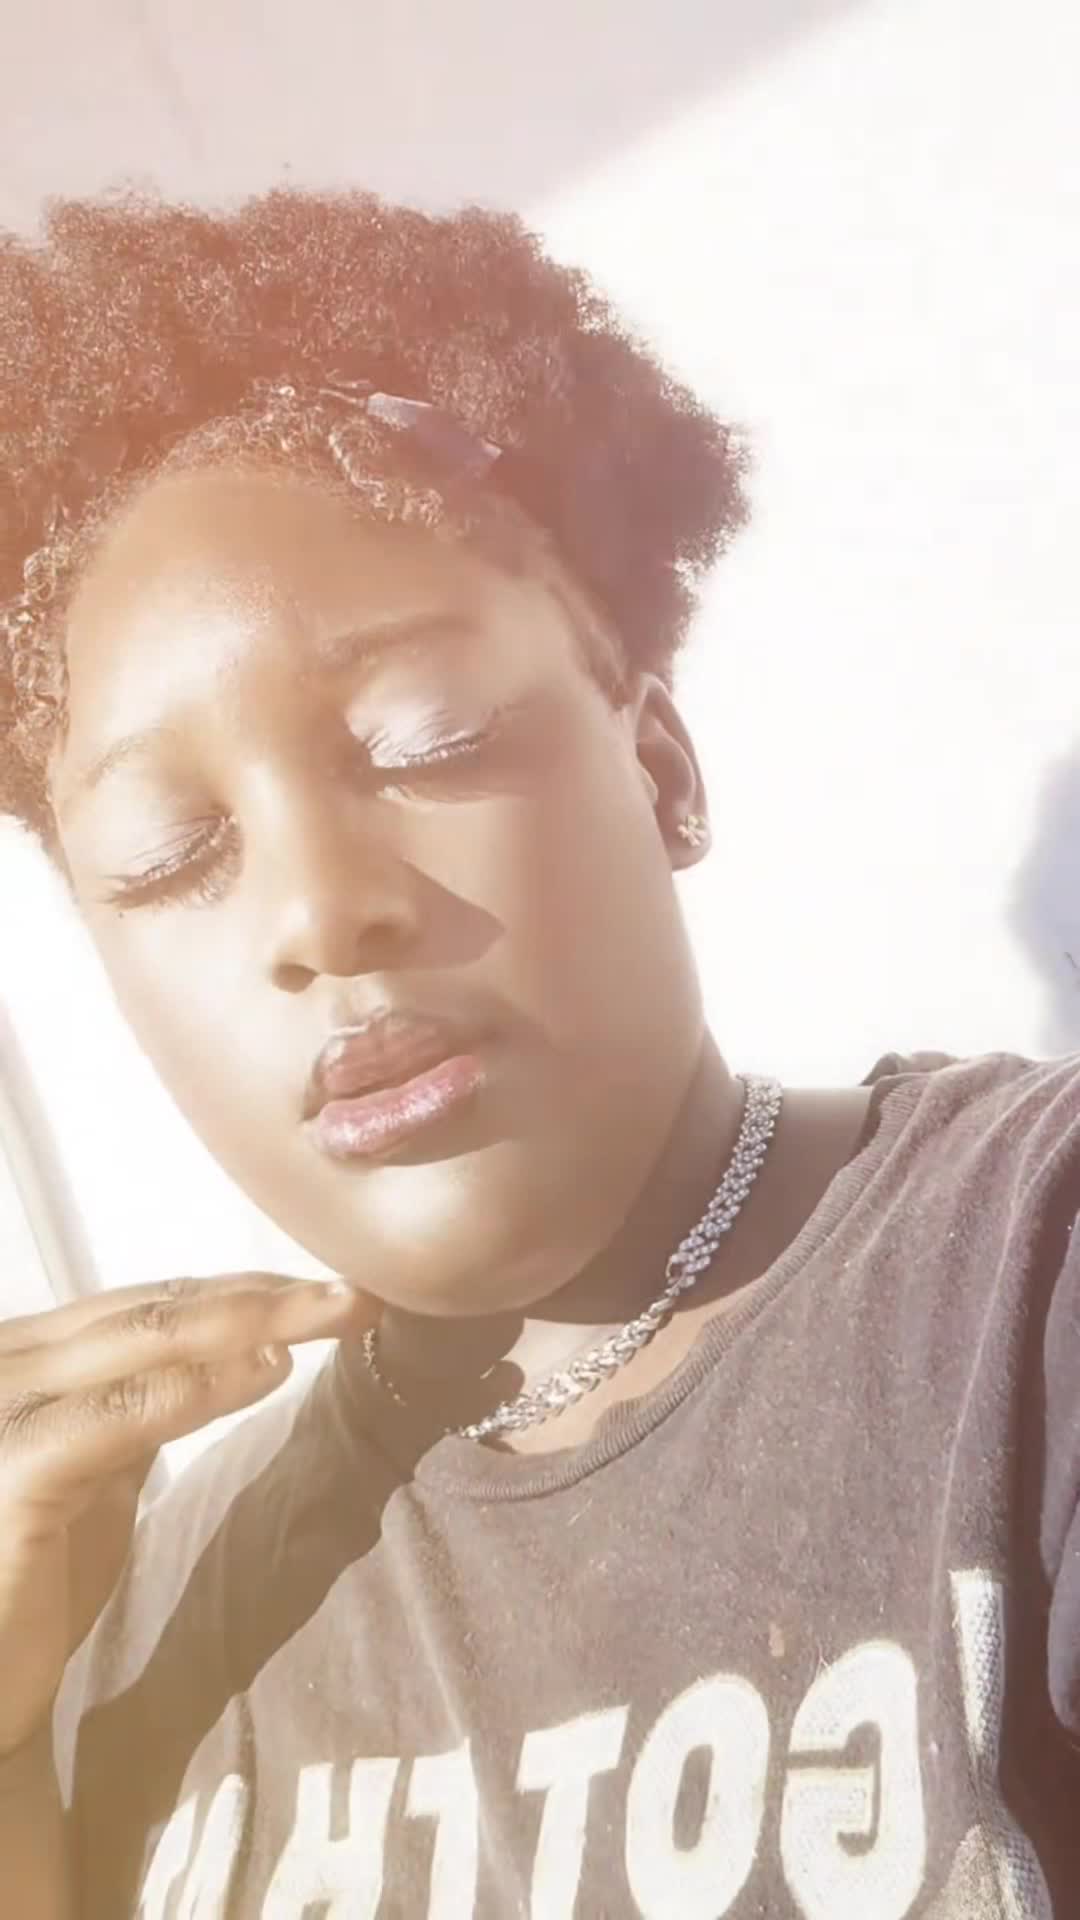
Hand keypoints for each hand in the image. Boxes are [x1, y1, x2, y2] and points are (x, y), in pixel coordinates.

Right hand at [0, 1271, 370, 1759]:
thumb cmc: (27, 1585)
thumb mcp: (95, 1476)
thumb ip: (136, 1412)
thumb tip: (222, 1360)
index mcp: (29, 1357)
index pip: (150, 1303)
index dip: (243, 1290)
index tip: (330, 1289)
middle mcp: (9, 1362)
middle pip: (156, 1309)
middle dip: (264, 1295)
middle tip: (357, 1290)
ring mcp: (6, 1408)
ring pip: (147, 1341)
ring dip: (251, 1322)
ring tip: (333, 1314)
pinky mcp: (14, 1466)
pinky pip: (120, 1415)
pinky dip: (199, 1387)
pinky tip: (268, 1369)